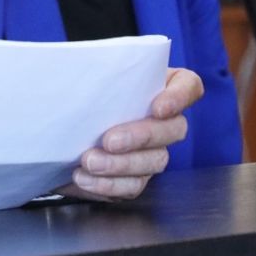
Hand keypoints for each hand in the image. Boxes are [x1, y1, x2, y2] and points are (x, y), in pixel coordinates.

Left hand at [61, 66, 203, 200]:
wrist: (67, 124)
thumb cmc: (84, 91)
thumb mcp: (89, 74)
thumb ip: (95, 70)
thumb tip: (81, 75)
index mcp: (162, 86)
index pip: (188, 86)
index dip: (179, 97)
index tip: (158, 107)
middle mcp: (165, 120)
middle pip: (173, 129)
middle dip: (141, 137)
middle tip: (109, 141)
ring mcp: (154, 151)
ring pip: (153, 161)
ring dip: (120, 165)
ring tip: (89, 162)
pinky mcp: (137, 176)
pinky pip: (132, 185)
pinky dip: (107, 184)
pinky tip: (84, 177)